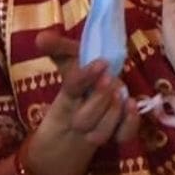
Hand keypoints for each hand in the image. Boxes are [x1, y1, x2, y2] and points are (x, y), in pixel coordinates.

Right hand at [27, 29, 139, 174]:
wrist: (70, 128)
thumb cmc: (76, 86)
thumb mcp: (68, 63)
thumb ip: (58, 48)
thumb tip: (41, 37)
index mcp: (67, 97)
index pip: (72, 89)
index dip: (84, 77)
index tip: (102, 62)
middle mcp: (79, 117)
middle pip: (83, 119)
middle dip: (99, 99)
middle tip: (111, 79)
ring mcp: (95, 130)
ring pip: (100, 134)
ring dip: (112, 114)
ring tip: (121, 94)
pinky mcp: (112, 136)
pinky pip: (121, 138)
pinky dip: (129, 125)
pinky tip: (133, 106)